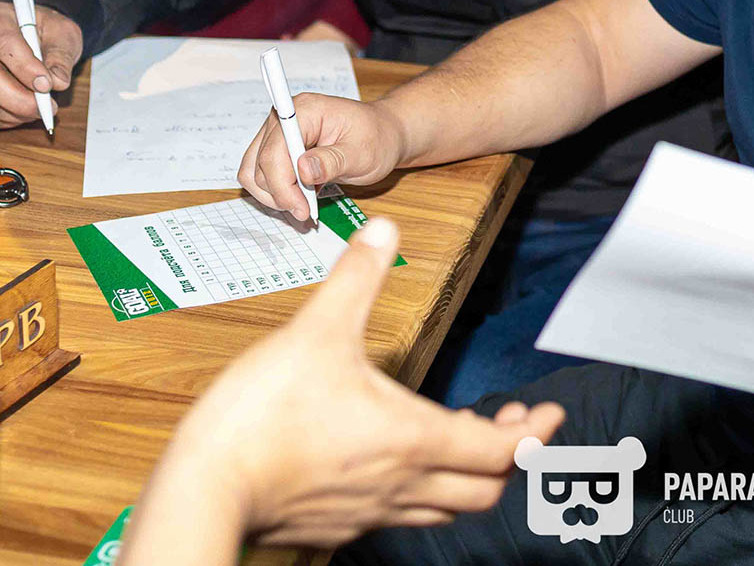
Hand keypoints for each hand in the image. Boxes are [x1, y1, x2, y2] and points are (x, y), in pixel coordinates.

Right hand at [0, 0, 81, 128]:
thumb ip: (61, 57)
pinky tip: (21, 115)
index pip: (5, 44)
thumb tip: (58, 82)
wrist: (33, 34)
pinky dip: (1, 118)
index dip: (26, 68)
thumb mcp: (63, 34)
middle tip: (45, 108)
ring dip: (11, 112)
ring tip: (37, 111)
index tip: (47, 85)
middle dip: (18, 99)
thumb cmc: (46, 31)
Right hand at [121, 218, 564, 561]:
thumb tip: (382, 229)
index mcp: (411, 438)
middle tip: (513, 423)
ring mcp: (369, 512)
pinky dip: (421, 491)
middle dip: (509, 456)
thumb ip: (355, 276)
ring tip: (464, 439)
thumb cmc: (260, 417)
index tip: (549, 412)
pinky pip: (399, 517)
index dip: (534, 432)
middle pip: (484, 490)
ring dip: (468, 477)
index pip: (501, 450)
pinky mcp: (337, 525)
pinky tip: (399, 462)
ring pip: (445, 509)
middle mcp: (401, 484)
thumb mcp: (316, 329)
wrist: (204, 488)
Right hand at [238, 94, 408, 222]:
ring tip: (303, 206)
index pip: (274, 152)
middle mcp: (285, 118)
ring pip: (254, 172)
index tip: (302, 209)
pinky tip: (300, 199)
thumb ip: (332, 161)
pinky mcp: (279, 149)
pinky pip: (263, 175)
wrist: (384, 134)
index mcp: (305, 111)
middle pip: (259, 165)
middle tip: (306, 212)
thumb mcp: (363, 153)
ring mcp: (278, 133)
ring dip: (274, 195)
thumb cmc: (377, 138)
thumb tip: (302, 170)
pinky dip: (277, 192)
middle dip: (280, 194)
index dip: (282, 185)